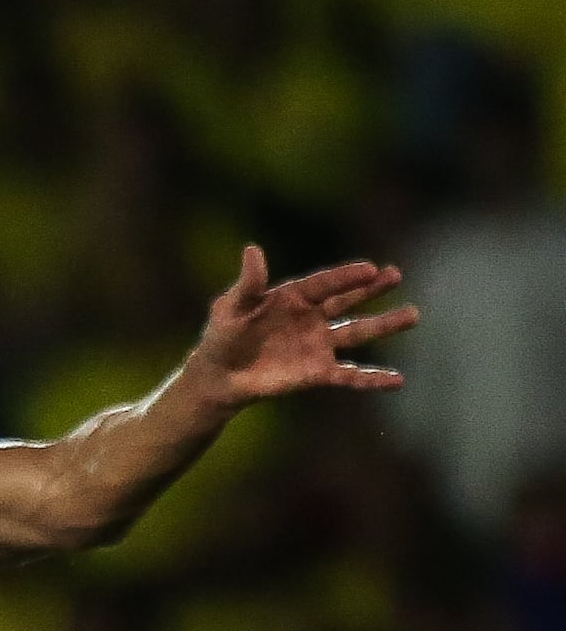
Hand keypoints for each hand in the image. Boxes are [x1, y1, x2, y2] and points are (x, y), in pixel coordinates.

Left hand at [186, 245, 418, 404]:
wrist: (219, 376)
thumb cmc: (222, 336)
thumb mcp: (231, 307)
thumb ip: (248, 283)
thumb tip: (252, 249)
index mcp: (295, 297)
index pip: (326, 284)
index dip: (347, 277)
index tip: (370, 268)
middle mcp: (313, 318)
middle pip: (348, 300)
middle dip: (372, 289)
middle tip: (396, 274)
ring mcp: (319, 345)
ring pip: (358, 332)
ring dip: (384, 325)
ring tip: (412, 315)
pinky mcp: (318, 373)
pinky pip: (350, 376)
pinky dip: (372, 379)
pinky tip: (397, 380)